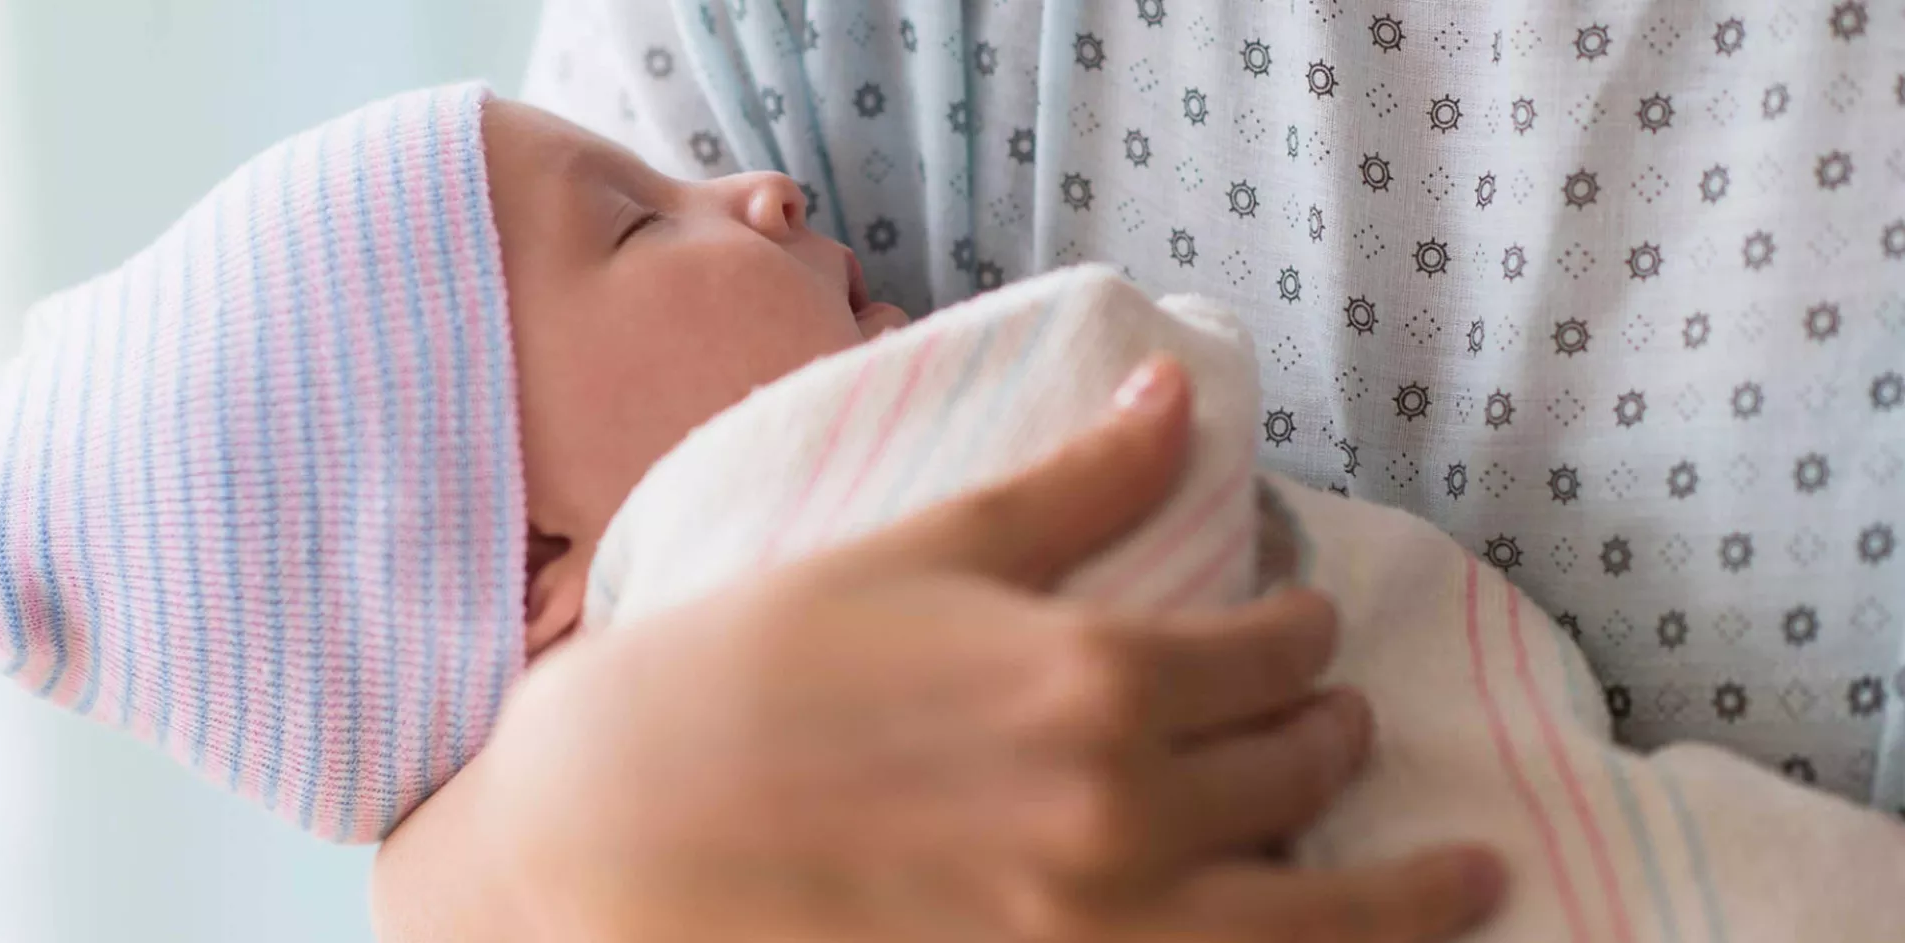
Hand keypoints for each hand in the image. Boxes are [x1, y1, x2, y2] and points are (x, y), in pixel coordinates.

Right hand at [373, 359, 1504, 942]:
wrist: (617, 832)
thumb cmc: (755, 674)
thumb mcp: (919, 553)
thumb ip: (1077, 487)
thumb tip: (1180, 395)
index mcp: (1097, 677)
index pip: (1275, 651)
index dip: (1302, 632)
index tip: (1297, 627)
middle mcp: (1128, 816)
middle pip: (1301, 773)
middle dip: (1329, 738)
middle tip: (1327, 723)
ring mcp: (1102, 937)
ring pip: (1320, 922)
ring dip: (1408, 897)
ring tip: (1468, 882)